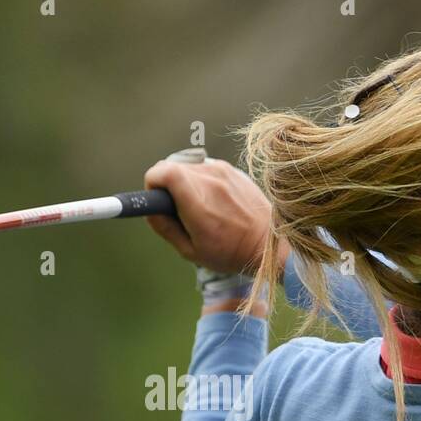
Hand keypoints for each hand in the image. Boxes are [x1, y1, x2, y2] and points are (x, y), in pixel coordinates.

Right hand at [143, 157, 289, 277]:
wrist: (270, 243)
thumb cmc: (231, 252)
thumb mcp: (191, 251)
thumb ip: (165, 228)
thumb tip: (149, 210)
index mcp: (197, 202)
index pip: (163, 172)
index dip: (152, 182)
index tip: (155, 198)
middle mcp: (210, 179)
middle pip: (172, 168)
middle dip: (168, 187)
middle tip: (179, 211)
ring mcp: (223, 170)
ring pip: (188, 167)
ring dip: (186, 184)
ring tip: (201, 210)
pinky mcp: (231, 169)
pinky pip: (205, 169)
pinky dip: (202, 182)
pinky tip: (215, 204)